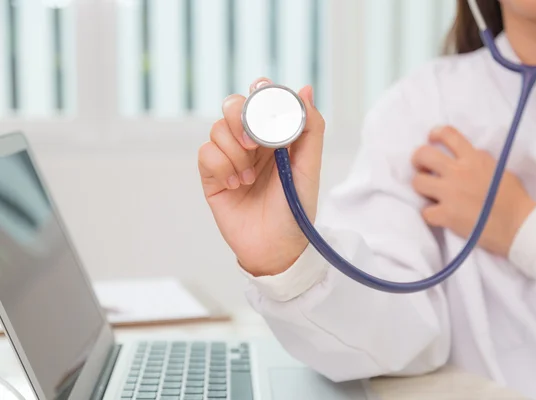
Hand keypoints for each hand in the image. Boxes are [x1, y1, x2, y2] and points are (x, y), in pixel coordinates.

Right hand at [198, 78, 325, 275]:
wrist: (275, 248)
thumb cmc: (295, 210)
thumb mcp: (308, 169)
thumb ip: (310, 130)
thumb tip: (306, 90)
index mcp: (275, 135)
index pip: (261, 98)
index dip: (260, 94)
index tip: (264, 103)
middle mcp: (251, 142)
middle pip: (233, 106)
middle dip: (241, 120)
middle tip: (254, 145)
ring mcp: (230, 158)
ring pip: (217, 129)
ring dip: (234, 152)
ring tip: (249, 178)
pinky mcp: (212, 175)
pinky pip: (206, 153)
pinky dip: (221, 167)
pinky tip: (235, 185)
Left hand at [411, 126, 535, 256]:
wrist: (520, 226)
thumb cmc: (514, 199)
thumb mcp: (498, 169)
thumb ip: (479, 160)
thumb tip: (467, 157)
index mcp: (474, 158)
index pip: (449, 135)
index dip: (435, 134)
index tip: (431, 138)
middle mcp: (459, 172)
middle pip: (423, 155)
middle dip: (418, 160)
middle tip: (422, 168)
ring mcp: (450, 193)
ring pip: (418, 182)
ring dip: (421, 187)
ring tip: (430, 193)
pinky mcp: (446, 215)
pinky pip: (425, 212)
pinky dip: (430, 214)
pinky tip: (439, 215)